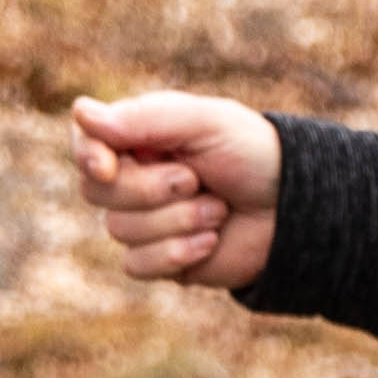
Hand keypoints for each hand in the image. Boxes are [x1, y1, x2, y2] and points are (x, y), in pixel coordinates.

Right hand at [69, 94, 284, 291]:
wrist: (297, 210)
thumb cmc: (255, 156)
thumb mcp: (208, 123)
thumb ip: (146, 118)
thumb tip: (80, 112)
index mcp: (137, 138)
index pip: (84, 145)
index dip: (87, 156)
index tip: (105, 166)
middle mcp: (131, 178)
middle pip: (95, 191)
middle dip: (151, 190)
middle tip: (197, 181)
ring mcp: (142, 220)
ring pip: (119, 229)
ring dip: (179, 220)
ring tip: (219, 209)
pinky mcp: (158, 258)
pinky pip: (137, 265)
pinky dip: (178, 253)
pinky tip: (212, 241)